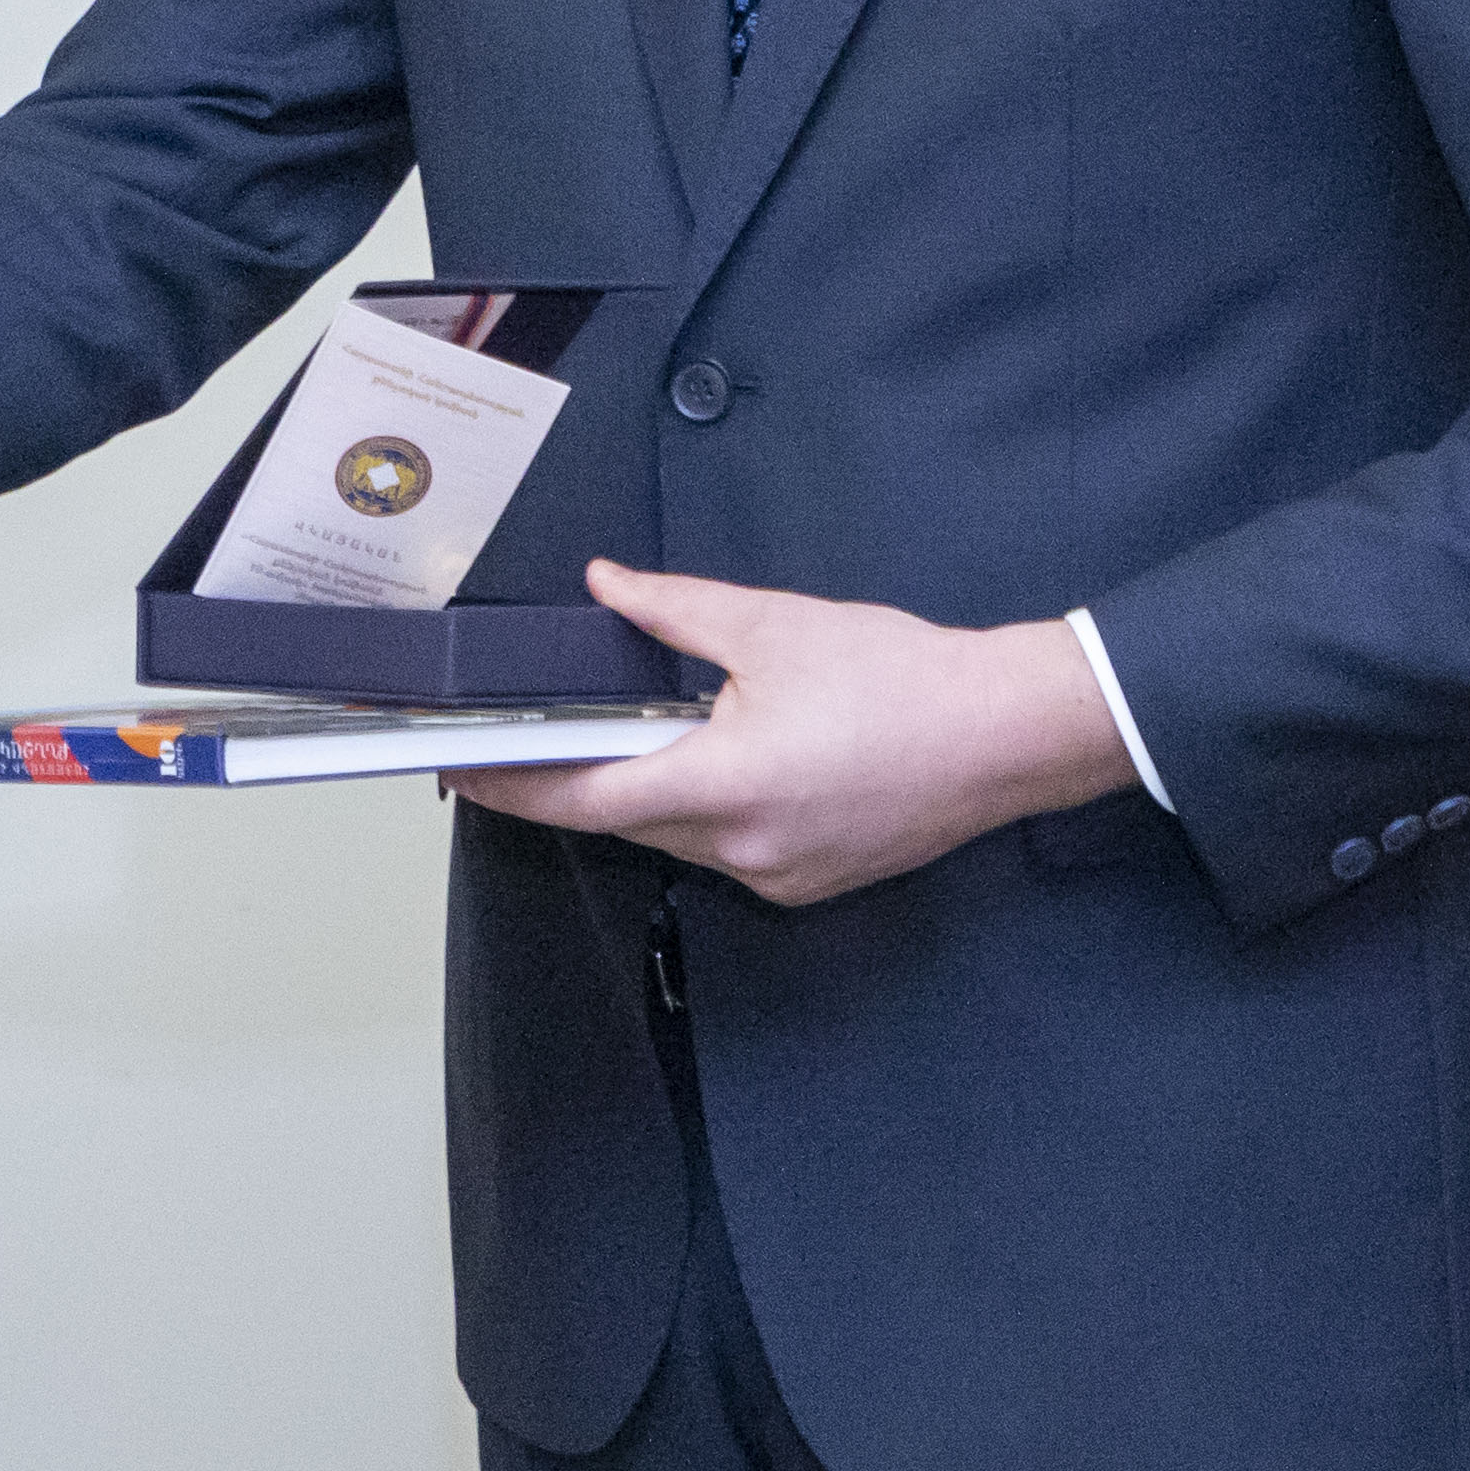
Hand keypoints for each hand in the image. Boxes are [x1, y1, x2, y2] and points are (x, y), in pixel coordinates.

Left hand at [444, 560, 1138, 907]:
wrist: (1007, 734)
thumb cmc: (902, 676)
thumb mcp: (773, 625)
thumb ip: (672, 611)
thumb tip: (606, 588)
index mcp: (727, 786)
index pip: (589, 800)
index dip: (515, 788)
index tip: (462, 772)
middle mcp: (747, 850)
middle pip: (627, 821)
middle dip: (575, 784)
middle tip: (525, 741)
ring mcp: (781, 878)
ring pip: (677, 838)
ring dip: (642, 794)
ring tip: (616, 739)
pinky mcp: (810, 883)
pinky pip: (727, 850)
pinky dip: (699, 810)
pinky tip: (706, 761)